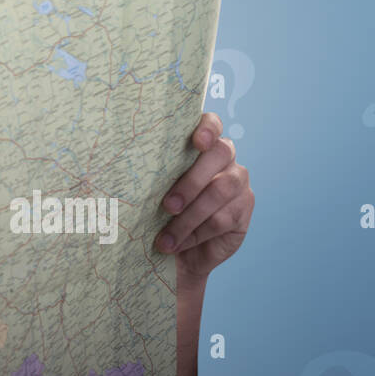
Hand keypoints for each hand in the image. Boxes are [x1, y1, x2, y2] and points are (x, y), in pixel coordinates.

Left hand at [156, 112, 253, 281]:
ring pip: (221, 189)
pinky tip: (178, 244)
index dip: (208, 128)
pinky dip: (197, 233)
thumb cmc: (158, 212)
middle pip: (219, 154)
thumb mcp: (151, 191)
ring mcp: (238, 181)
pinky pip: (224, 218)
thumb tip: (129, 172)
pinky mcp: (244, 208)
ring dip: (191, 215)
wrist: (178, 252)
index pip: (211, 123)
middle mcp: (223, 157)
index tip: (197, 142)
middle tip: (168, 206)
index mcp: (199, 144)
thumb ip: (152, 175)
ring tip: (166, 236)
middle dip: (192, 181)